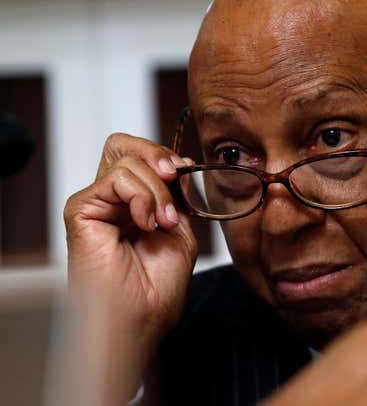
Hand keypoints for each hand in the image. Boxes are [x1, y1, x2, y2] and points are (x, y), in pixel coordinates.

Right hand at [64, 133, 197, 402]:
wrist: (140, 318)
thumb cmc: (157, 288)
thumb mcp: (180, 231)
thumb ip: (176, 197)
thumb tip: (177, 165)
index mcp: (136, 204)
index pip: (143, 157)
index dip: (166, 158)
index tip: (187, 172)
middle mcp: (113, 201)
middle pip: (125, 146)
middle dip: (157, 154)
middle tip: (174, 175)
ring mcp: (97, 203)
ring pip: (127, 160)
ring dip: (157, 189)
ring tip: (162, 222)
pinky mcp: (82, 209)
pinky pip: (115, 178)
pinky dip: (141, 196)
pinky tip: (146, 222)